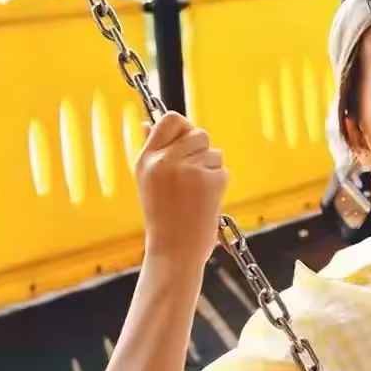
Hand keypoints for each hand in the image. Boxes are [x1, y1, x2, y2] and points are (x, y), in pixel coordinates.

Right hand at [135, 111, 228, 267]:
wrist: (174, 250)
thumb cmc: (163, 217)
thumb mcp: (148, 181)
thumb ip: (152, 151)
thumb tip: (148, 123)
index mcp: (147, 159)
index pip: (170, 120)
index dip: (184, 127)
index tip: (187, 142)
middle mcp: (165, 160)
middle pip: (198, 133)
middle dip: (202, 151)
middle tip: (194, 176)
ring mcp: (187, 169)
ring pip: (214, 151)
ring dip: (212, 169)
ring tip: (196, 192)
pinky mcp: (209, 180)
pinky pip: (223, 169)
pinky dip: (219, 183)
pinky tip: (205, 200)